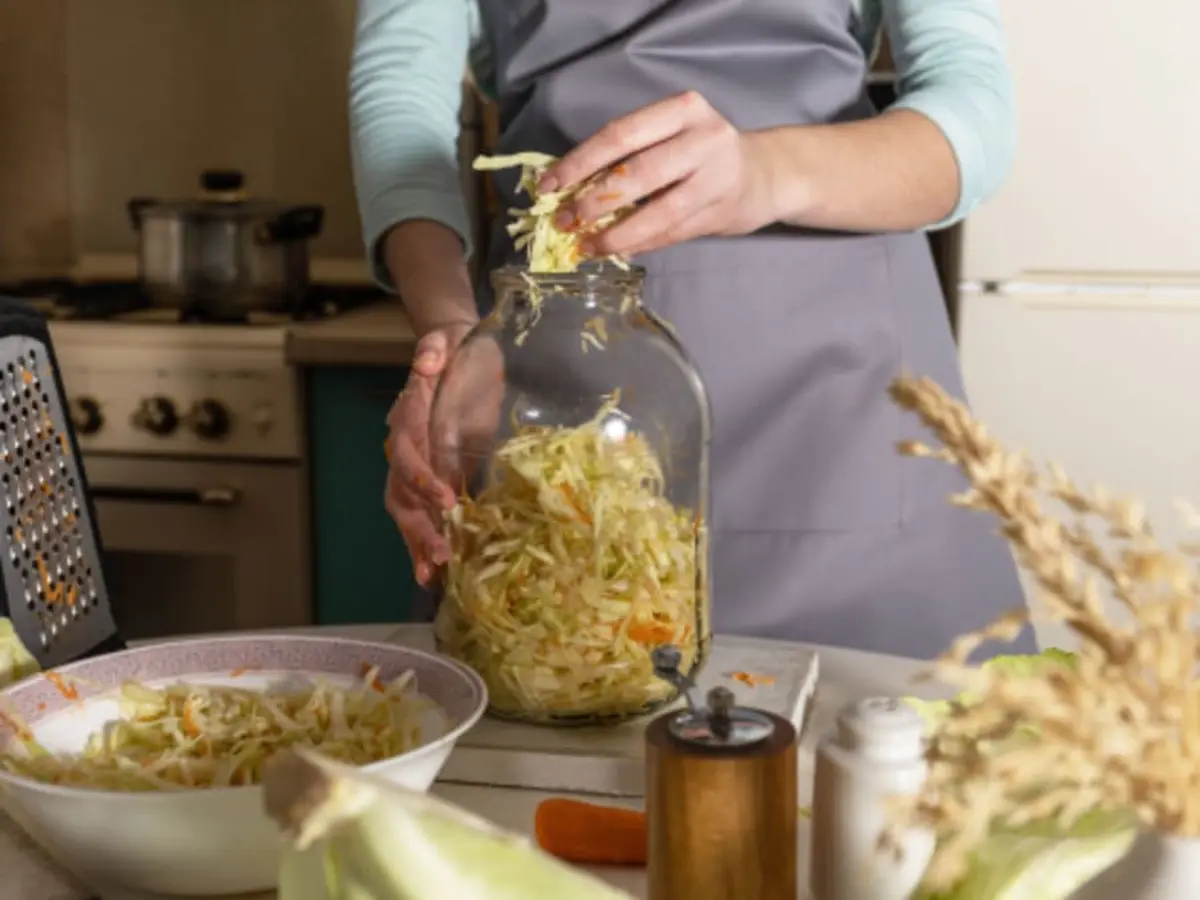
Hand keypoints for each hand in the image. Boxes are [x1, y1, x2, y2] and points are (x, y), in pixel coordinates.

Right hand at [385, 323, 472, 585]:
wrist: (454, 350)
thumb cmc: (456, 349)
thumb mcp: (448, 340)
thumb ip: (435, 349)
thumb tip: (427, 358)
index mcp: (408, 415)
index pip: (409, 451)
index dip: (423, 476)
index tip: (447, 497)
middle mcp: (402, 445)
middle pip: (399, 491)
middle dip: (417, 525)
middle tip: (439, 555)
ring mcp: (410, 465)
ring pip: (403, 510)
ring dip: (416, 542)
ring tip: (430, 575)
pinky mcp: (425, 479)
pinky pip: (418, 514)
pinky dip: (422, 544)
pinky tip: (433, 574)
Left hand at [540, 91, 779, 256]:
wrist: (765, 174)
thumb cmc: (702, 152)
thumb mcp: (670, 134)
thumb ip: (627, 154)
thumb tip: (566, 187)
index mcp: (682, 110)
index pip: (619, 134)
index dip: (578, 163)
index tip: (547, 186)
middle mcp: (704, 139)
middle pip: (636, 173)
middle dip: (591, 202)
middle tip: (563, 222)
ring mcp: (716, 179)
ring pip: (656, 212)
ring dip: (614, 234)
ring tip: (586, 246)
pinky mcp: (720, 213)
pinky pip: (669, 233)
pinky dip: (638, 244)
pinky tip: (615, 250)